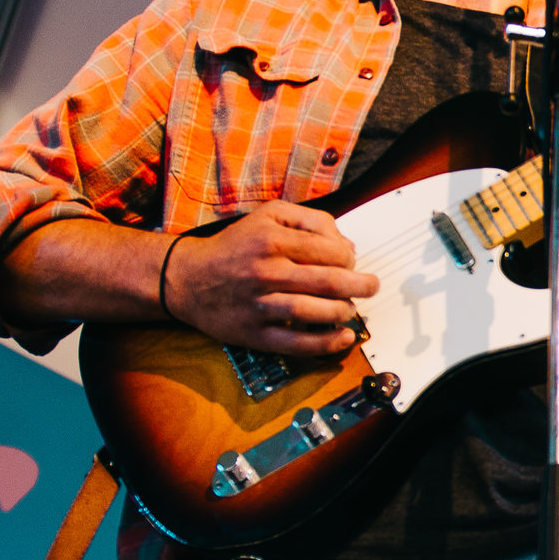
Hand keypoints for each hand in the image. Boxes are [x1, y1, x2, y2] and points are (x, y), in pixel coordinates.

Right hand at [163, 202, 378, 355]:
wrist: (187, 278)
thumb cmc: (235, 246)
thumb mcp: (268, 216)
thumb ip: (310, 221)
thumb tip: (347, 245)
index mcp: (271, 240)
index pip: (330, 251)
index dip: (351, 259)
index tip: (352, 264)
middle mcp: (265, 271)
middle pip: (328, 281)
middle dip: (360, 286)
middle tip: (371, 286)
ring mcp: (259, 304)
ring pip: (315, 311)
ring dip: (344, 312)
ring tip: (351, 309)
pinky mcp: (254, 332)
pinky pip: (297, 343)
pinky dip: (325, 343)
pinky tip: (342, 337)